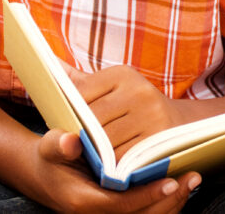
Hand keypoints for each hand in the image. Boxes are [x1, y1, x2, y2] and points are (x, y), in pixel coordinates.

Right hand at [19, 127, 200, 212]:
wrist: (44, 172)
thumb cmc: (51, 156)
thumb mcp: (50, 146)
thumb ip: (59, 144)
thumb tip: (70, 141)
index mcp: (82, 202)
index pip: (120, 205)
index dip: (147, 195)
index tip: (170, 181)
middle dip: (169, 201)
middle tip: (192, 177)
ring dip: (172, 203)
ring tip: (192, 180)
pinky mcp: (118, 212)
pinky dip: (166, 204)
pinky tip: (181, 186)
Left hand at [68, 64, 217, 158]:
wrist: (178, 124)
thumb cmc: (131, 106)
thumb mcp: (108, 87)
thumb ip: (77, 80)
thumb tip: (45, 62)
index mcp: (122, 74)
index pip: (81, 94)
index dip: (71, 114)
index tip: (70, 123)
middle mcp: (139, 90)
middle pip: (92, 121)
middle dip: (83, 135)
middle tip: (78, 144)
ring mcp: (151, 114)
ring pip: (105, 142)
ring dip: (97, 153)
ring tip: (94, 154)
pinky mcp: (158, 138)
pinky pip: (122, 157)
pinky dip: (113, 164)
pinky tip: (112, 162)